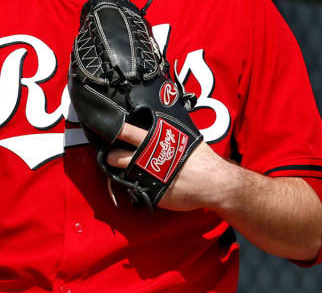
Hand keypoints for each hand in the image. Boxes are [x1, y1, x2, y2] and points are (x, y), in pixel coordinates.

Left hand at [106, 123, 237, 211]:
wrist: (215, 184)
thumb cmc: (203, 160)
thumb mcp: (185, 139)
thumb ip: (169, 134)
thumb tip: (161, 126)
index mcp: (155, 141)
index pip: (127, 132)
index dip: (115, 131)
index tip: (106, 129)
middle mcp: (147, 158)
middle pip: (116, 156)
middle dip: (111, 156)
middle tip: (111, 156)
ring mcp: (147, 178)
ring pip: (123, 174)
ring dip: (120, 172)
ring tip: (124, 170)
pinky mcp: (151, 193)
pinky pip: (136, 189)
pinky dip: (135, 186)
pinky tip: (140, 184)